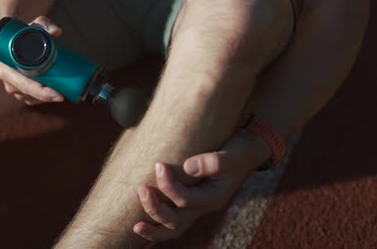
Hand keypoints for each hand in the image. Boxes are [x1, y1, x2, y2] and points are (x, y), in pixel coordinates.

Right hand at [0, 16, 64, 105]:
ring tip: (61, 92)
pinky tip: (53, 95)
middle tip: (64, 96)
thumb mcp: (35, 25)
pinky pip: (31, 101)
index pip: (24, 85)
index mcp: (6, 68)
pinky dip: (42, 100)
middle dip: (46, 98)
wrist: (19, 39)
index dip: (41, 92)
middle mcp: (7, 81)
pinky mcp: (19, 91)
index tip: (58, 94)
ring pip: (31, 99)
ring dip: (45, 99)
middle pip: (28, 95)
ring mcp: (13, 88)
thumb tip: (57, 32)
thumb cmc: (27, 32)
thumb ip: (45, 23)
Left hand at [133, 130, 270, 241]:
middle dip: (155, 208)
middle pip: (176, 220)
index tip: (159, 165)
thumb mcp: (230, 155)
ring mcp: (196, 208)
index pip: (186, 199)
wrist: (245, 153)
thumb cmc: (236, 153)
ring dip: (154, 227)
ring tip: (136, 225)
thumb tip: (187, 166)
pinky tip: (140, 227)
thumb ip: (212, 161)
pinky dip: (157, 229)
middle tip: (141, 188)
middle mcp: (203, 207)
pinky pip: (172, 224)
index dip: (168, 185)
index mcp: (212, 197)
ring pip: (173, 229)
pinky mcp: (190, 204)